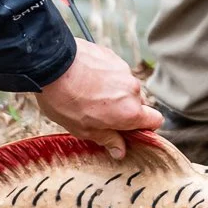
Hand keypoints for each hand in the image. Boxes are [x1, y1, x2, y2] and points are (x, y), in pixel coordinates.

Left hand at [33, 43, 163, 158]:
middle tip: (102, 114)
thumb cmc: (66, 101)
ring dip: (115, 92)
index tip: (129, 130)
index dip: (145, 127)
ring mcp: (123, 71)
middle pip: (139, 103)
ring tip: (90, 94)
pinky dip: (106, 77)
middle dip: (125, 110)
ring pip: (126, 86)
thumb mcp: (84, 129)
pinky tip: (87, 79)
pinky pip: (116, 71)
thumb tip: (120, 151)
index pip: (156, 120)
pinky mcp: (113, 57)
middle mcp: (132, 90)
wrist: (52, 65)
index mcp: (130, 112)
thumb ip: (107, 139)